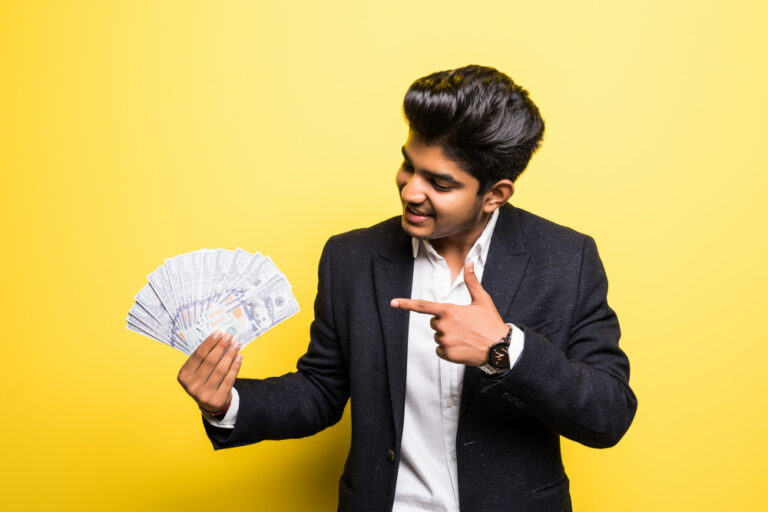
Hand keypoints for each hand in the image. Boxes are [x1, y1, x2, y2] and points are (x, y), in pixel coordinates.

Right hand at [177, 331, 241, 412]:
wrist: (210, 404)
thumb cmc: (204, 380)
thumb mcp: (197, 371)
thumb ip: (204, 357)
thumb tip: (219, 338)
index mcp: (184, 376)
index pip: (198, 355)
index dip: (209, 343)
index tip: (219, 333)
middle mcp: (192, 386)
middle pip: (210, 361)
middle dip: (221, 346)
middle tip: (229, 336)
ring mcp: (204, 394)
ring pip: (221, 369)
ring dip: (230, 354)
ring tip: (236, 344)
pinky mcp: (218, 399)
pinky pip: (229, 379)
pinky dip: (235, 366)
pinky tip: (239, 356)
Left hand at [390, 261, 508, 365]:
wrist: (500, 348)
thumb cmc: (490, 322)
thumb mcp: (482, 300)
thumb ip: (472, 281)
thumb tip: (469, 262)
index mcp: (449, 310)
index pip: (423, 306)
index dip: (406, 304)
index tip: (393, 302)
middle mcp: (443, 325)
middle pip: (434, 322)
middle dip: (445, 323)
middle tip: (464, 325)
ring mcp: (445, 341)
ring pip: (438, 336)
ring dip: (448, 336)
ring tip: (466, 337)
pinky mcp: (447, 354)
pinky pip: (440, 350)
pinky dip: (448, 350)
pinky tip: (462, 347)